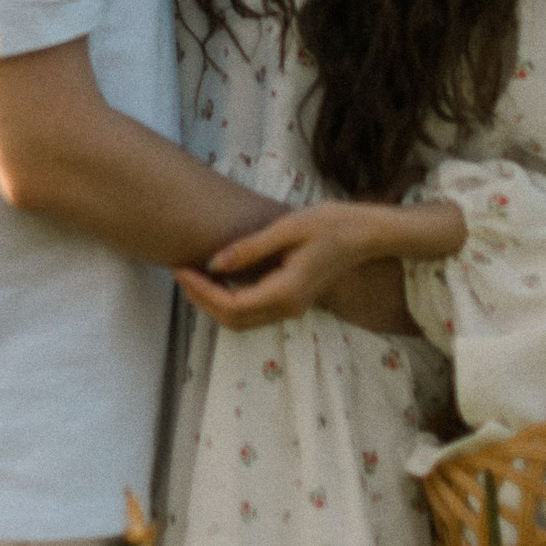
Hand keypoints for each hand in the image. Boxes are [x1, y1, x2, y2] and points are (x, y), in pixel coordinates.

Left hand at [178, 203, 398, 330]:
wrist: (365, 234)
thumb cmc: (330, 224)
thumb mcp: (287, 229)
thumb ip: (250, 249)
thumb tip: (213, 263)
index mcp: (285, 292)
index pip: (231, 305)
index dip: (201, 291)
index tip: (181, 268)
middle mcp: (288, 308)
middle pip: (233, 320)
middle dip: (201, 300)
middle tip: (181, 272)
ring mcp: (291, 308)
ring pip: (242, 320)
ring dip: (213, 303)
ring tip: (193, 275)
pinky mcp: (292, 301)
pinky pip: (253, 311)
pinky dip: (230, 300)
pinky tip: (218, 278)